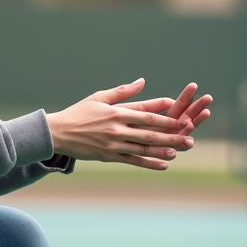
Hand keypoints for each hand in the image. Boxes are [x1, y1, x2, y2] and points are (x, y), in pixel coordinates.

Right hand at [46, 79, 195, 169]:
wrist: (57, 132)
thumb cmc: (79, 112)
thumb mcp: (100, 97)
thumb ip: (123, 91)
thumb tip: (142, 81)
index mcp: (117, 113)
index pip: (147, 116)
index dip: (167, 118)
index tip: (182, 119)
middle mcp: (117, 130)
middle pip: (150, 134)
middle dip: (171, 137)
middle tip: (189, 139)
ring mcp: (113, 145)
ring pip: (143, 149)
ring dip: (163, 151)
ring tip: (179, 152)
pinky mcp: (108, 157)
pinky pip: (132, 161)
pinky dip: (149, 163)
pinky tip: (163, 165)